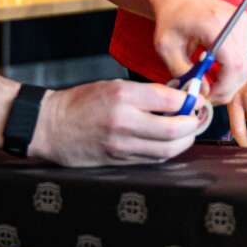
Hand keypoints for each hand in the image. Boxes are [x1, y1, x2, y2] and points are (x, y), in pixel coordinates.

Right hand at [27, 79, 210, 165]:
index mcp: (122, 95)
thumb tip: (178, 95)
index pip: (170, 100)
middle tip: (198, 117)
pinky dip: (168, 151)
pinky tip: (170, 142)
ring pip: (168, 149)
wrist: (49, 127)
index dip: (190, 100)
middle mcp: (124, 121)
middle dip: (194, 124)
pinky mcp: (119, 160)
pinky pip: (154, 159)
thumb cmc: (80, 102)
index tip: (195, 98)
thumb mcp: (113, 85)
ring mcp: (121, 144)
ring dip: (185, 140)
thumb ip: (146, 92)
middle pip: (175, 129)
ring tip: (187, 130)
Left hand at [149, 0, 246, 106]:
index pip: (233, 63)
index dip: (225, 86)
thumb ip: (182, 72)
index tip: (209, 95)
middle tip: (211, 94)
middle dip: (230, 87)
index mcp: (214, 24)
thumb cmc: (172, 17)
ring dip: (234, 80)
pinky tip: (220, 71)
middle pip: (246, 66)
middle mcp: (235, 21)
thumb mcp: (166, 47)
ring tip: (214, 83)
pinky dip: (238, 69)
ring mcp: (245, 22)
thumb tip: (202, 92)